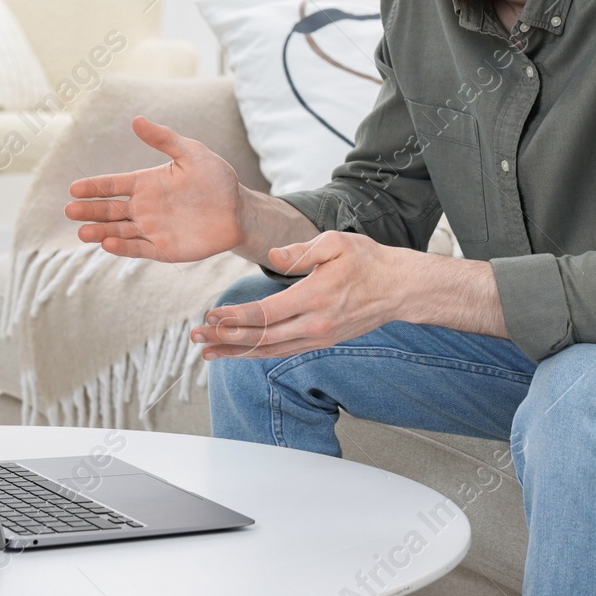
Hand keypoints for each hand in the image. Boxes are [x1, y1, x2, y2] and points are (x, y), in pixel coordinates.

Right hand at [64, 116, 243, 262]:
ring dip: (100, 232)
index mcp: (146, 183)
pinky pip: (139, 249)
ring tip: (81, 232)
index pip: (113, 185)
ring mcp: (152, 229)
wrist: (238, 210)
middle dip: (90, 210)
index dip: (94, 187)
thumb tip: (136, 120)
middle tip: (70, 210)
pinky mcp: (164, 249)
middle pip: (109, 210)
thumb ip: (164, 139)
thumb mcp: (192, 153)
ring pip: (118, 231)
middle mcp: (143, 207)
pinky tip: (107, 244)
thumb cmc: (215, 178)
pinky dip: (123, 248)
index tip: (74, 188)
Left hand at [190, 231, 413, 358]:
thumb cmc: (368, 260)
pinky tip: (239, 352)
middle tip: (195, 336)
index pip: (266, 314)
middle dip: (225, 338)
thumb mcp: (336, 242)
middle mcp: (315, 325)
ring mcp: (319, 337)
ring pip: (270, 350)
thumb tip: (272, 256)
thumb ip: (301, 250)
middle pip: (262, 337)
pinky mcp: (322, 341)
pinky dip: (258, 353)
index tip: (211, 315)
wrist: (399, 288)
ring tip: (207, 352)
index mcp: (315, 298)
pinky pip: (283, 351)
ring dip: (237, 351)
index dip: (235, 318)